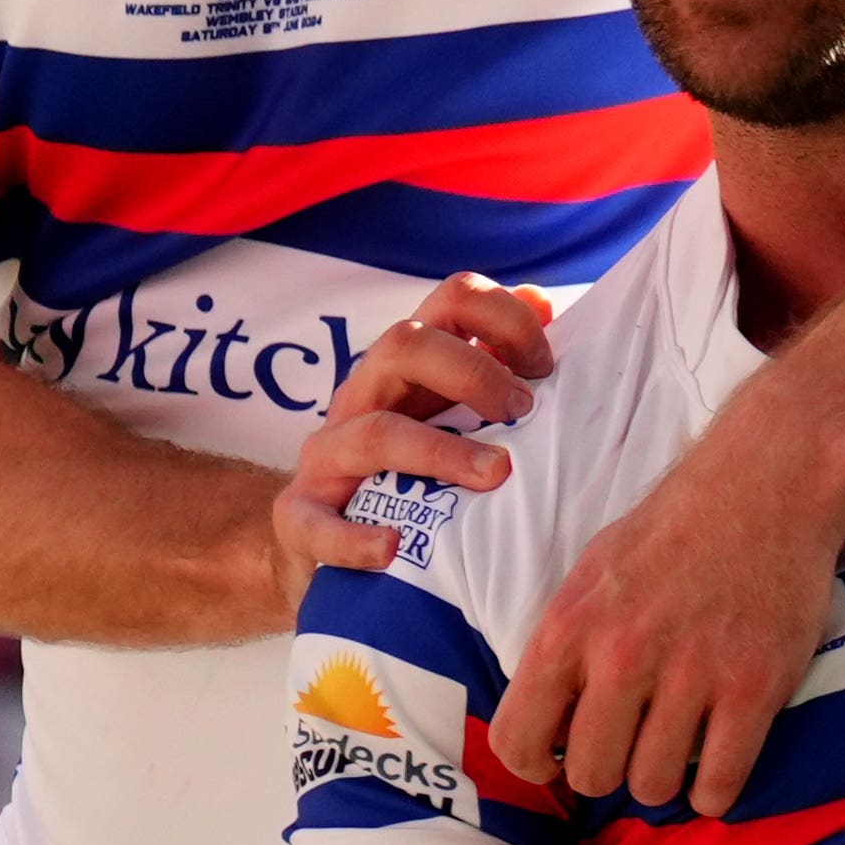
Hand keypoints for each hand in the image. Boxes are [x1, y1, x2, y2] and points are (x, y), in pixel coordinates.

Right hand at [280, 275, 556, 600]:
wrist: (325, 536)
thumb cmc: (411, 466)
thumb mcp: (452, 408)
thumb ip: (495, 359)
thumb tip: (542, 302)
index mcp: (409, 363)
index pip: (454, 297)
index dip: (506, 317)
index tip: (545, 366)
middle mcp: (365, 394)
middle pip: (405, 342)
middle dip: (473, 371)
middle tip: (523, 412)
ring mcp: (329, 453)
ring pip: (373, 432)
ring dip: (439, 452)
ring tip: (496, 476)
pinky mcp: (300, 513)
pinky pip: (314, 520)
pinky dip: (353, 536)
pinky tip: (391, 547)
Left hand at [500, 382, 844, 820]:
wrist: (766, 484)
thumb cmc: (673, 530)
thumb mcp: (590, 574)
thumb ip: (565, 646)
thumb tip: (549, 720)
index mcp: (570, 627)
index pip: (517, 739)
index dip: (535, 764)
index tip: (559, 760)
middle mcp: (622, 656)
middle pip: (591, 775)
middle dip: (608, 772)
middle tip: (631, 746)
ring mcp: (691, 676)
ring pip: (653, 787)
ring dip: (663, 781)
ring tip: (677, 748)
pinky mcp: (754, 690)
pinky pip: (720, 785)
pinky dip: (716, 792)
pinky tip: (717, 766)